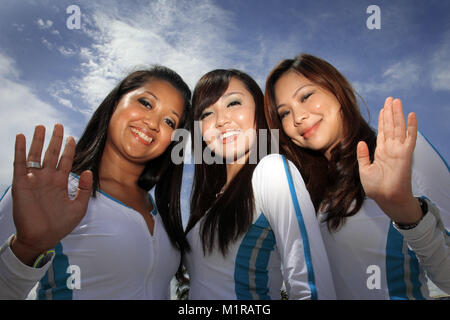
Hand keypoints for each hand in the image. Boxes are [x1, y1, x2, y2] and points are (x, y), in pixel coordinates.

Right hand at [10, 124, 91, 264]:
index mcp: (60, 182)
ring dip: (38, 141)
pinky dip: (20, 150)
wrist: (42, 238)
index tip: (72, 137)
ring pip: (36, 155)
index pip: (65, 161)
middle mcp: (47, 178)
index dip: (69, 149)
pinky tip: (22, 137)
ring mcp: (34, 180)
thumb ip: (84, 189)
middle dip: (55, 140)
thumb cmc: (61, 225)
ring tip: (41, 126)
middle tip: (58, 125)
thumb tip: (87, 171)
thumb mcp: (79, 207)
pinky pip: (20, 163)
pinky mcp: (21, 183)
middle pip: (51, 154)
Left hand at [356, 97, 421, 223]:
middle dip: (390, 112)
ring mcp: (398, 150)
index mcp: (381, 152)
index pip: (382, 132)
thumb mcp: (364, 169)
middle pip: (391, 126)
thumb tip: (361, 142)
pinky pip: (410, 138)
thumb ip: (363, 155)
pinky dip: (412, 126)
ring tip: (396, 101)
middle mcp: (390, 149)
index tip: (382, 108)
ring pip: (398, 128)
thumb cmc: (376, 188)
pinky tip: (412, 115)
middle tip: (390, 98)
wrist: (386, 198)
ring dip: (397, 114)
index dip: (382, 120)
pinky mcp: (405, 154)